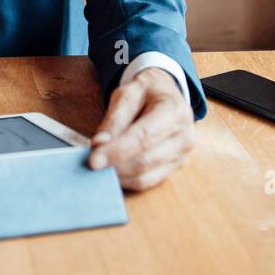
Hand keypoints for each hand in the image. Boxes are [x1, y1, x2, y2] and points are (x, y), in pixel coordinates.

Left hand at [88, 67, 195, 190]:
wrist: (166, 95)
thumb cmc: (146, 93)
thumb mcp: (127, 94)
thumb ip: (114, 119)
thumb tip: (99, 145)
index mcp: (173, 111)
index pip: (143, 137)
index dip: (117, 151)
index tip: (93, 160)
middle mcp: (184, 137)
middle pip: (145, 161)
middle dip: (114, 166)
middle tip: (90, 164)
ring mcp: (182, 156)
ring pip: (145, 177)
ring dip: (119, 176)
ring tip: (100, 167)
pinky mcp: (174, 169)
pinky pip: (148, 182)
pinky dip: (127, 180)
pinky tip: (112, 171)